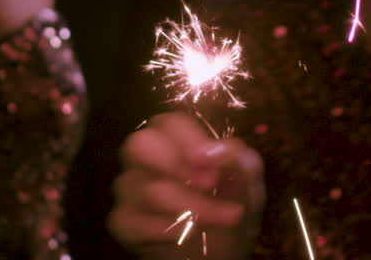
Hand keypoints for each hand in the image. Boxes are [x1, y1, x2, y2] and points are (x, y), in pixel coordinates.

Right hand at [109, 112, 263, 259]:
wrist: (219, 252)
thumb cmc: (229, 206)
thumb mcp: (248, 183)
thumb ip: (239, 160)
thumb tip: (216, 151)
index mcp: (176, 139)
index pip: (169, 123)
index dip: (189, 139)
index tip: (212, 162)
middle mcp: (146, 158)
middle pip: (140, 145)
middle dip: (175, 164)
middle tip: (209, 184)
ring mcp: (130, 188)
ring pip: (145, 188)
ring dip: (189, 205)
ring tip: (221, 218)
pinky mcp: (122, 220)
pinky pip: (132, 220)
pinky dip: (164, 230)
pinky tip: (187, 234)